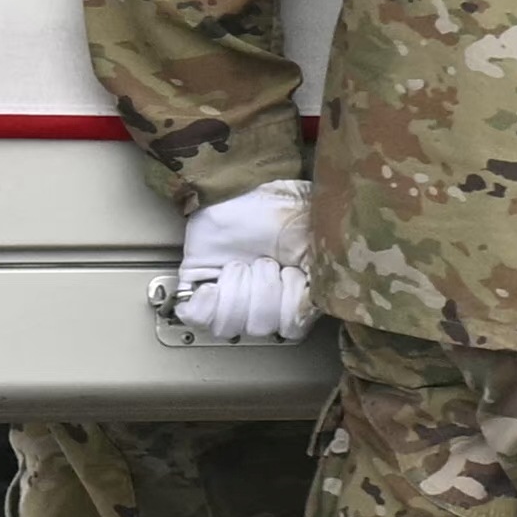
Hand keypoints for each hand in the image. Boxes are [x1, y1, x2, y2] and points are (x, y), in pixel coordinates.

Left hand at [162, 180, 317, 343]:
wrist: (245, 186)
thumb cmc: (281, 209)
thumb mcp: (314, 248)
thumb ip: (319, 286)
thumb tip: (313, 312)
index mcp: (292, 296)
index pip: (290, 330)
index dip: (288, 305)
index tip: (290, 272)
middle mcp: (260, 300)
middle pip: (258, 328)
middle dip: (262, 291)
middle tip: (264, 261)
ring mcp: (228, 294)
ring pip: (228, 327)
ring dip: (236, 291)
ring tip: (240, 264)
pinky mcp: (198, 285)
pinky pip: (197, 316)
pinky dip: (206, 301)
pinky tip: (215, 281)